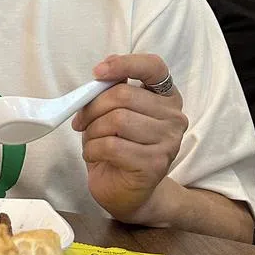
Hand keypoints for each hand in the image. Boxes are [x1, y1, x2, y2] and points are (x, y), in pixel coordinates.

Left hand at [71, 54, 188, 224]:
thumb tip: (100, 73)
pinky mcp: (155, 164)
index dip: (124, 64)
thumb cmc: (118, 146)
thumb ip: (112, 92)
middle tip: (81, 121)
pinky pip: (111, 145)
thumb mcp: (113, 112)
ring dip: (93, 131)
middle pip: (123, 95)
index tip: (98, 72)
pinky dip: (93, 149)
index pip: (154, 66)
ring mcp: (168, 141)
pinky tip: (95, 155)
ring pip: (116, 120)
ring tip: (93, 141)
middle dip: (93, 107)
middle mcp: (174, 117)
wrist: (128, 191)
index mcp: (166, 97)